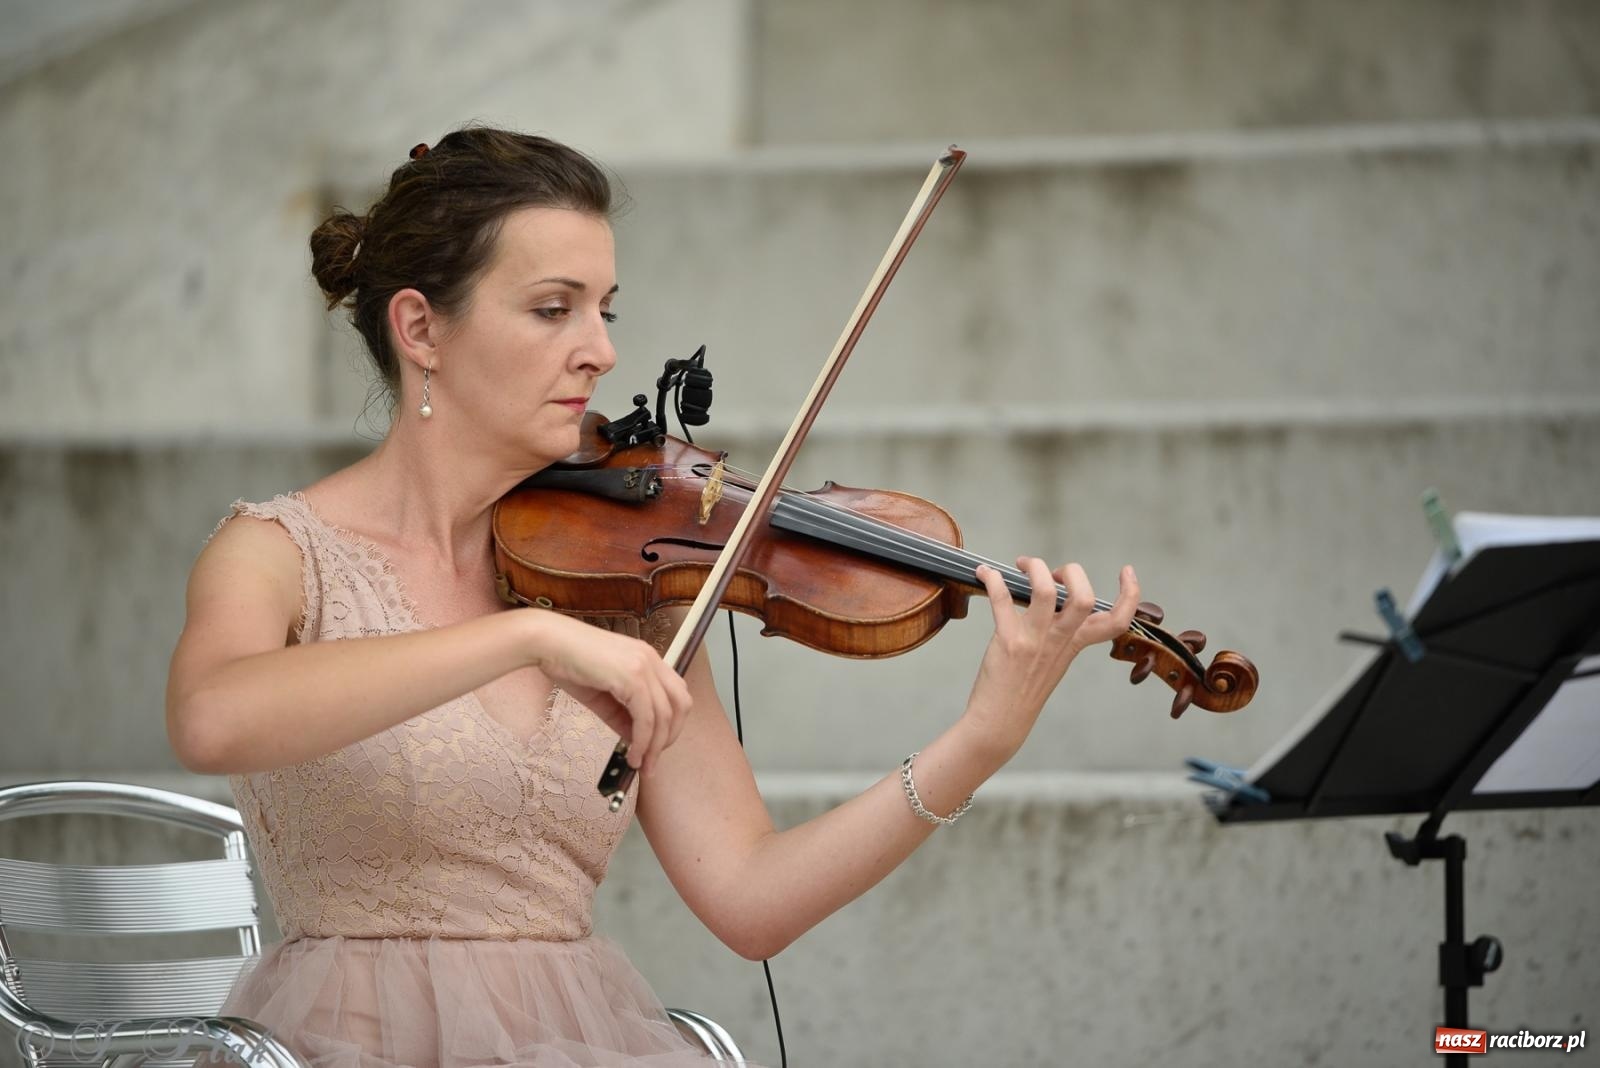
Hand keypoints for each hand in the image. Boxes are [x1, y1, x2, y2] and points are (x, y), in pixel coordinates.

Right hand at [530, 612, 691, 774]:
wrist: (546, 642)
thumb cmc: (567, 663)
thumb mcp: (600, 695)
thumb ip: (621, 716)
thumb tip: (636, 741)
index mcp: (648, 658)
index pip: (676, 694)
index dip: (672, 723)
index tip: (657, 746)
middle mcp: (651, 659)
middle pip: (681, 704)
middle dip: (670, 737)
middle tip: (652, 760)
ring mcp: (643, 666)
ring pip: (665, 715)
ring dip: (655, 746)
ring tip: (641, 764)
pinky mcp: (631, 676)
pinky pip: (646, 717)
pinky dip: (642, 741)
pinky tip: (632, 754)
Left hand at [962, 559, 1139, 755]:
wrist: (1001, 722)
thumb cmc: (1023, 690)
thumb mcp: (1054, 660)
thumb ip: (1060, 633)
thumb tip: (1052, 598)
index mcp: (1074, 644)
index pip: (1117, 621)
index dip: (1130, 594)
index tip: (1127, 572)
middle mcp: (1059, 641)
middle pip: (1085, 598)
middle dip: (1073, 571)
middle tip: (1053, 572)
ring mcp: (1035, 641)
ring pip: (1046, 592)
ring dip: (1035, 568)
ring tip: (1023, 564)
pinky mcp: (1008, 641)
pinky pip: (1002, 599)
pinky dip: (992, 579)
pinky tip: (984, 573)